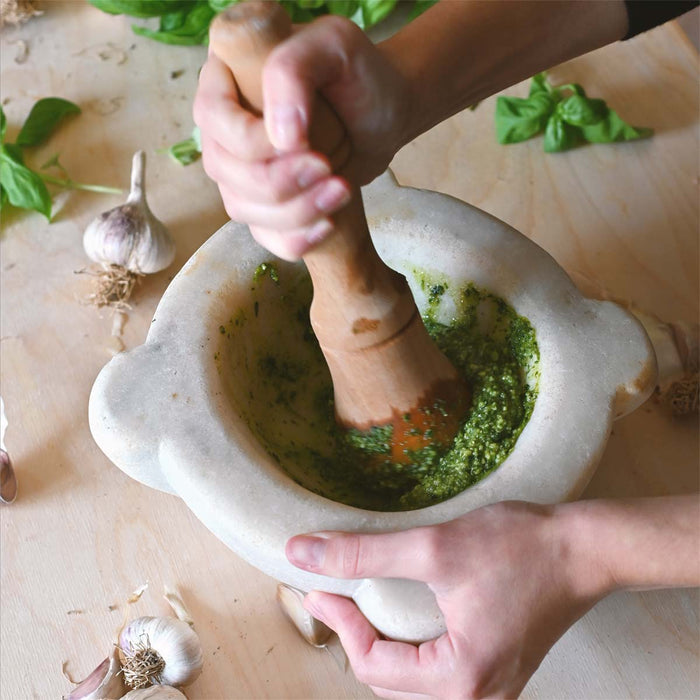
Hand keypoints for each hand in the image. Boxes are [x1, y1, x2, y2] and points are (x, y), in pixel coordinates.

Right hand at [193, 15, 411, 259]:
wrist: (384, 115)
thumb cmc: (358, 75)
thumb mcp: (332, 46)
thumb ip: (293, 72)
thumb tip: (279, 136)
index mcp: (226, 79)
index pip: (213, 119)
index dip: (252, 142)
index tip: (305, 141)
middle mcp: (224, 129)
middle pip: (225, 171)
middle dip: (279, 182)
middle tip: (328, 169)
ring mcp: (241, 172)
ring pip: (243, 208)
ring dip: (296, 211)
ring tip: (342, 190)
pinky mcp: (266, 206)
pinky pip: (266, 237)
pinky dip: (297, 239)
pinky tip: (328, 225)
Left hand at [286, 501, 612, 698]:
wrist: (583, 549)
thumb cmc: (519, 547)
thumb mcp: (433, 546)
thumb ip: (364, 554)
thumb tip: (304, 553)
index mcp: (461, 678)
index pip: (374, 666)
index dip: (340, 624)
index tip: (319, 586)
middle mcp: (478, 697)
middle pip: (390, 682)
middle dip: (357, 639)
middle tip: (337, 595)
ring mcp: (491, 688)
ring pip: (413, 684)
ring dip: (382, 646)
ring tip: (363, 604)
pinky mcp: (498, 670)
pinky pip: (439, 674)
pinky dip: (411, 648)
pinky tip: (402, 614)